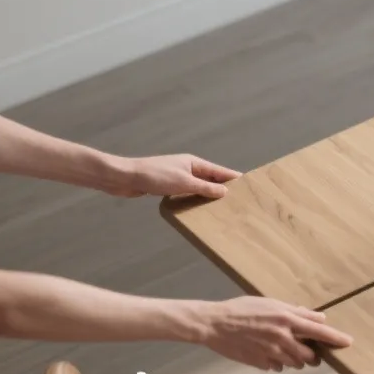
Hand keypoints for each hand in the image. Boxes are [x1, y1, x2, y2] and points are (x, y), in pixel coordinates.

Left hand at [108, 154, 240, 198]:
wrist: (124, 177)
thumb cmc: (154, 176)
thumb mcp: (183, 182)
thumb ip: (205, 187)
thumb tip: (225, 191)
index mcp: (194, 163)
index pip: (220, 171)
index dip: (234, 178)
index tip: (249, 186)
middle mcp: (187, 168)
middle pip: (211, 179)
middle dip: (223, 189)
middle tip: (237, 202)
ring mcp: (177, 177)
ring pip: (198, 187)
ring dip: (207, 196)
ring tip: (221, 208)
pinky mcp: (167, 186)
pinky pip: (186, 193)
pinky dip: (193, 199)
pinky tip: (197, 209)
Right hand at [188, 297, 352, 371]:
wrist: (214, 324)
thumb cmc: (242, 309)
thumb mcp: (271, 303)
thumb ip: (296, 311)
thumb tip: (319, 318)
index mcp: (287, 320)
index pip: (319, 332)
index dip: (336, 339)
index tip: (348, 343)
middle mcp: (282, 338)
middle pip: (311, 356)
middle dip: (312, 354)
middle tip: (307, 348)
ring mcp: (271, 353)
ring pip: (296, 364)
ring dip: (296, 359)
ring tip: (283, 347)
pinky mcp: (261, 363)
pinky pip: (278, 367)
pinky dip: (278, 362)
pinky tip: (267, 352)